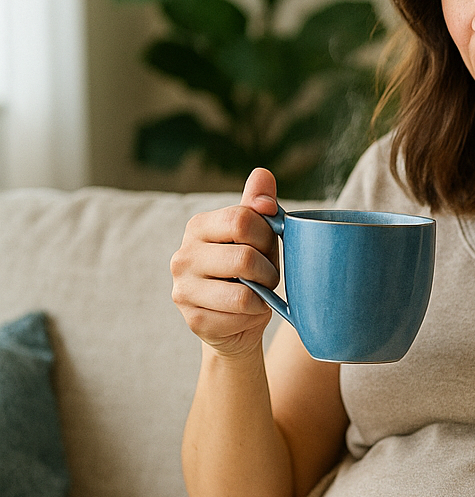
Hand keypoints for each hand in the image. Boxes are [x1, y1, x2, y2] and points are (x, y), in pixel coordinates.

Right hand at [171, 168, 280, 357]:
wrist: (236, 321)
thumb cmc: (249, 272)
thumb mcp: (257, 237)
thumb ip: (258, 206)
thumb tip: (263, 174)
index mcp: (198, 227)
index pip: (241, 219)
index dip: (267, 235)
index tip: (269, 248)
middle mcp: (183, 255)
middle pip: (244, 257)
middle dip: (268, 270)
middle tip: (268, 277)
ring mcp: (184, 289)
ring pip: (242, 293)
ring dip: (263, 295)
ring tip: (259, 293)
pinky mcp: (193, 319)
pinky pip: (239, 316)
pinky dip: (253, 315)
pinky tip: (246, 313)